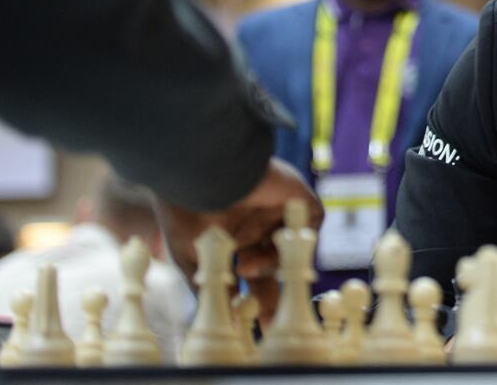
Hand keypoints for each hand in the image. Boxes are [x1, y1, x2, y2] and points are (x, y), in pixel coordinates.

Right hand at [153, 157, 322, 325]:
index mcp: (232, 236)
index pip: (250, 274)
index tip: (253, 326)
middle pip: (275, 267)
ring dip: (272, 265)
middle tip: (270, 323)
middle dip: (273, 295)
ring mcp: (276, 208)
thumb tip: (224, 317)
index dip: (254, 300)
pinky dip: (297, 238)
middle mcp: (256, 222)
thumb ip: (210, 287)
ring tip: (245, 265)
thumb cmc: (184, 212)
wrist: (196, 171)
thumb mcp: (190, 259)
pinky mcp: (295, 194)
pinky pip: (312, 221)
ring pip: (291, 248)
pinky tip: (269, 241)